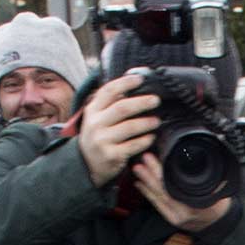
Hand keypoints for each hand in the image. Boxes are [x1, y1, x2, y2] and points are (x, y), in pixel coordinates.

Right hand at [75, 72, 160, 186]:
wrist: (86, 165)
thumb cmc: (98, 137)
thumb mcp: (97, 118)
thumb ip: (109, 104)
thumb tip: (128, 88)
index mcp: (92, 110)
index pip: (108, 91)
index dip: (125, 83)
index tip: (140, 79)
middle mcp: (95, 124)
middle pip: (122, 108)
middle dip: (141, 102)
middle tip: (156, 100)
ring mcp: (102, 140)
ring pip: (129, 127)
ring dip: (146, 122)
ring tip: (157, 120)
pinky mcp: (111, 155)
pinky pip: (133, 145)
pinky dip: (144, 140)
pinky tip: (151, 137)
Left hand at [133, 150, 232, 234]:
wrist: (219, 224)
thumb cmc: (219, 205)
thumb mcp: (217, 188)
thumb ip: (205, 175)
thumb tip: (195, 158)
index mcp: (193, 205)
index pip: (171, 186)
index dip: (159, 172)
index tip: (151, 158)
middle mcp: (182, 212)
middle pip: (162, 191)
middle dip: (149, 175)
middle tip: (141, 161)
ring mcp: (175, 217)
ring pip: (157, 198)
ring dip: (145, 182)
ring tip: (137, 169)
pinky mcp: (170, 218)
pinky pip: (157, 205)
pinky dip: (147, 193)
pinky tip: (140, 184)